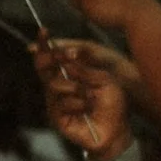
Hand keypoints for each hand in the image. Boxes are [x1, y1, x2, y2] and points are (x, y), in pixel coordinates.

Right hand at [35, 39, 131, 157]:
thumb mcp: (103, 79)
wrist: (117, 130)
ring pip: (53, 85)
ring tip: (89, 95)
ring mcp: (56, 103)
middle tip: (58, 56)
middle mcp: (59, 87)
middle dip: (50, 60)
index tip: (44, 31)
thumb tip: (66, 53)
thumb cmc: (113, 103)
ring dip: (74, 87)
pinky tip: (89, 108)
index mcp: (70, 75)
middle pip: (43, 68)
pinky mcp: (57, 118)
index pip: (52, 57)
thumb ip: (83, 67)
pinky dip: (78, 103)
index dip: (46, 44)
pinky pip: (62, 104)